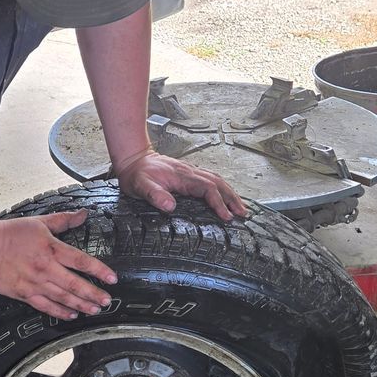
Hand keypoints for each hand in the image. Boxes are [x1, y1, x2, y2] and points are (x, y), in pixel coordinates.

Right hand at [0, 213, 116, 319]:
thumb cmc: (9, 233)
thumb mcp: (39, 222)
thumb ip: (63, 220)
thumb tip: (83, 214)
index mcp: (51, 248)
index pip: (81, 261)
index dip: (99, 270)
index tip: (112, 279)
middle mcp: (45, 268)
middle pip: (75, 284)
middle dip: (93, 294)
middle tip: (106, 301)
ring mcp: (34, 283)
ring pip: (63, 297)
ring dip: (81, 305)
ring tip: (94, 310)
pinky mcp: (23, 293)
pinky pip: (45, 306)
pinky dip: (60, 312)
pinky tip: (71, 315)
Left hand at [116, 150, 246, 221]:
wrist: (133, 160)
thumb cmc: (137, 174)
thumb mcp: (140, 186)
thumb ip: (154, 195)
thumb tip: (170, 206)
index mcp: (182, 176)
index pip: (207, 189)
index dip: (218, 203)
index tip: (226, 216)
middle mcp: (190, 173)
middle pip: (218, 184)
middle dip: (232, 199)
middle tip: (243, 214)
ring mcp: (191, 173)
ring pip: (217, 181)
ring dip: (230, 194)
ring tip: (240, 208)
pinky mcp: (189, 175)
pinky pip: (211, 181)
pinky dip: (222, 190)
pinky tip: (226, 197)